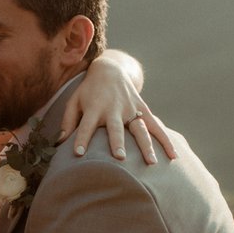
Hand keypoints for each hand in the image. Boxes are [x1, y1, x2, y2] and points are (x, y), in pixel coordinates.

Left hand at [59, 56, 176, 164]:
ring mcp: (130, 109)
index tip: (78, 153)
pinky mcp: (143, 109)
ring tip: (152, 163)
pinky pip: (156, 126)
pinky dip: (166, 140)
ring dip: (146, 145)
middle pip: (116, 128)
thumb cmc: (88, 91)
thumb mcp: (74, 102)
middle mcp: (113, 108)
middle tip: (120, 157)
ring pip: (140, 129)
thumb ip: (68, 122)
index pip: (86, 125)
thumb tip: (59, 143)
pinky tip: (173, 156)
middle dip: (118, 142)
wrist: (110, 69)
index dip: (82, 138)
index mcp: (94, 107)